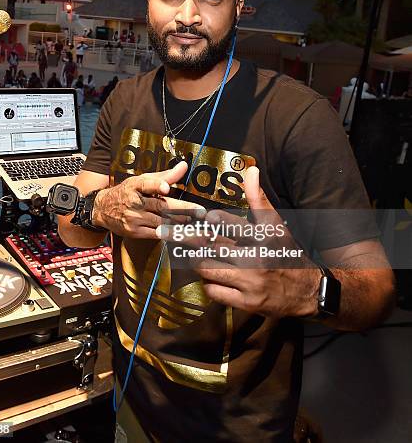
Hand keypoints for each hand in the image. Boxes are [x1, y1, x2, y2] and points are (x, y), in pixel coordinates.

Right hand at [92, 161, 204, 239]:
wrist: (102, 209)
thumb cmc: (127, 192)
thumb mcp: (142, 180)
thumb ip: (165, 175)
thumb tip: (184, 166)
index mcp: (136, 185)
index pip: (146, 184)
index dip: (156, 185)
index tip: (166, 188)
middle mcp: (134, 202)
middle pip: (161, 206)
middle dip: (183, 209)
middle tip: (200, 212)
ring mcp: (134, 219)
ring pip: (162, 222)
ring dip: (181, 225)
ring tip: (197, 226)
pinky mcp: (135, 232)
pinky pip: (156, 234)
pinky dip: (171, 235)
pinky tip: (183, 235)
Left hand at [177, 166, 319, 317]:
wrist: (308, 291)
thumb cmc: (287, 252)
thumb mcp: (276, 224)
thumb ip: (259, 199)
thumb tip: (252, 171)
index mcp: (261, 237)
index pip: (225, 222)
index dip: (204, 219)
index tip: (186, 216)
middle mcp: (255, 259)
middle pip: (209, 247)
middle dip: (186, 239)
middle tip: (166, 233)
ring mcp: (250, 283)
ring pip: (208, 270)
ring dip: (196, 262)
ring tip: (188, 254)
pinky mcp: (246, 303)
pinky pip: (215, 292)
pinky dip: (208, 284)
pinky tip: (209, 277)